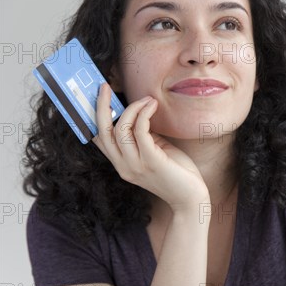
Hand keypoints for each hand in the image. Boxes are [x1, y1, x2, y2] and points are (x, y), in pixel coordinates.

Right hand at [92, 83, 209, 212]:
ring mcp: (136, 166)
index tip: (98, 97)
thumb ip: (143, 137)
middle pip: (102, 131)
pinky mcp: (152, 162)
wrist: (191, 198)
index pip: (98, 139)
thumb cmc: (176, 172)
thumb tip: (138, 114)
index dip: (94, 116)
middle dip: (100, 106)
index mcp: (121, 164)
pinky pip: (140, 131)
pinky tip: (152, 105)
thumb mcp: (154, 152)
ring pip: (120, 129)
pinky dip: (144, 114)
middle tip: (104, 86)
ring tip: (147, 99)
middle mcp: (123, 166)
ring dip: (132, 108)